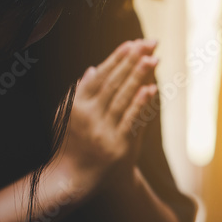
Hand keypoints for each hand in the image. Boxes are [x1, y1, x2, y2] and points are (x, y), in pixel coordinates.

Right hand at [55, 39, 158, 196]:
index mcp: (77, 105)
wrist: (75, 178)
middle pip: (114, 82)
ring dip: (139, 77)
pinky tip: (152, 89)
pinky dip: (141, 104)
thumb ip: (80, 92)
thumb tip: (93, 69)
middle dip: (133, 61)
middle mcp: (89, 115)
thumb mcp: (68, 115)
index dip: (117, 58)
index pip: (101, 75)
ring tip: (153, 59)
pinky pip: (131, 120)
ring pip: (123, 98)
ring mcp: (103, 130)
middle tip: (150, 42)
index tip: (132, 42)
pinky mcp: (118, 145)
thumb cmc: (72, 142)